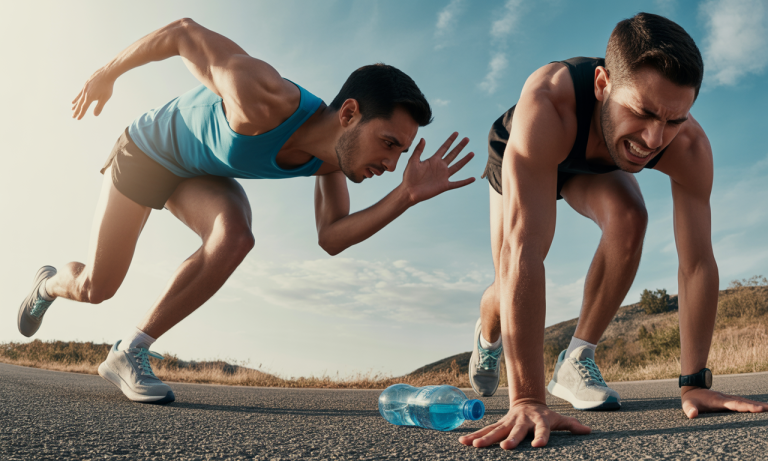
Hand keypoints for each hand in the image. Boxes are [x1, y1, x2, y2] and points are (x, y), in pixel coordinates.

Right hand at [72, 66, 115, 119]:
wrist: (106, 74)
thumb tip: (95, 115)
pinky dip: (78, 96)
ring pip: (79, 98)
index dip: (81, 114)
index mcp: (89, 97)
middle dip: (76, 110)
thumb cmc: (107, 87)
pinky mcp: (86, 84)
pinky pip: (80, 92)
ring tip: (72, 108)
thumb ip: (99, 107)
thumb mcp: (105, 98)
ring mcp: (85, 88)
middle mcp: (85, 93)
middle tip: (73, 116)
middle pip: (80, 104)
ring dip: (76, 104)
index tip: (77, 119)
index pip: (84, 108)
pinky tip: (76, 98)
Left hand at [401, 132, 474, 203]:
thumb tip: (423, 138)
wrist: (409, 191)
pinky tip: (473, 179)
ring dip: (465, 160)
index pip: (444, 148)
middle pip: (453, 154)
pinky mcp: (444, 185)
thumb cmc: (409, 177)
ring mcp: (443, 176)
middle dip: (460, 147)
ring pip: (457, 166)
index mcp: (433, 160)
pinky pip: (457, 183)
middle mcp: (440, 167)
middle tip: (467, 139)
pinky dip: (465, 182)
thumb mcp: (412, 161)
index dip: (450, 140)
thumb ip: (418, 150)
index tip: (456, 133)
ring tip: (472, 153)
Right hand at [458, 401, 590, 449]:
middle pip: (516, 431)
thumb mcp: (559, 418)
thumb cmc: (545, 415)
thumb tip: (589, 431)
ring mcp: (508, 422)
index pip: (542, 430)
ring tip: (475, 446)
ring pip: (496, 430)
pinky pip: (486, 430)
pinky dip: (475, 435)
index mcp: (539, 421)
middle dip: (510, 438)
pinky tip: (463, 442)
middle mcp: (522, 421)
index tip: (538, 446)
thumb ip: (572, 425)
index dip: (541, 437)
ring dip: (485, 438)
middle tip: (505, 447)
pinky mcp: (499, 424)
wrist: (527, 401)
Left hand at [681, 387, 767, 418]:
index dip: (745, 407)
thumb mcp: (687, 405)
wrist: (692, 388)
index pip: (733, 404)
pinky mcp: (729, 400)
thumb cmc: (690, 400)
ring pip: (744, 401)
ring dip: (757, 405)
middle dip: (756, 406)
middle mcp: (725, 398)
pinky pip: (742, 402)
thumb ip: (689, 409)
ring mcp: (727, 398)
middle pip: (743, 402)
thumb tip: (692, 415)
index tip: (758, 409)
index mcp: (717, 400)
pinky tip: (761, 407)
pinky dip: (752, 404)